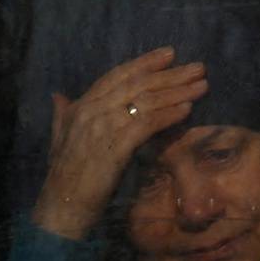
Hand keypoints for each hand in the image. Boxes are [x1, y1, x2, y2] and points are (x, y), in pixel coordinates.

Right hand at [30, 47, 208, 241]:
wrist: (61, 206)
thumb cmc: (64, 177)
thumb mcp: (59, 138)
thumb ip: (62, 115)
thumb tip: (58, 96)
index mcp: (81, 106)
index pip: (117, 76)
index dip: (144, 63)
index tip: (170, 54)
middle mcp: (92, 111)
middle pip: (137, 85)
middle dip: (170, 75)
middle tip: (198, 68)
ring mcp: (103, 128)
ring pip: (145, 102)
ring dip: (177, 92)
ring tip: (201, 86)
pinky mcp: (115, 147)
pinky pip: (146, 124)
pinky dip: (168, 116)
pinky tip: (187, 110)